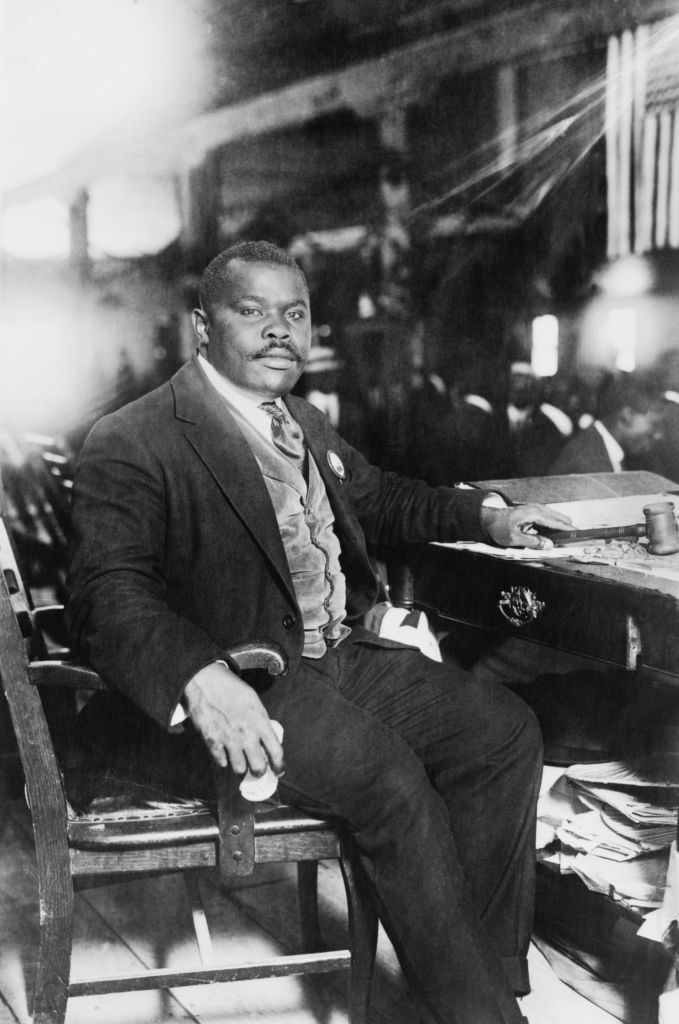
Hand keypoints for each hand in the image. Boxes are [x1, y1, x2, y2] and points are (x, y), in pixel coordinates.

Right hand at [183, 662, 283, 776]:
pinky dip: (223, 760)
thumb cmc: (231, 688)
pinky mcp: (212, 742)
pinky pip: (221, 762)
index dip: (279, 766)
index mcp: (260, 721)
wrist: (206, 681)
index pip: (276, 751)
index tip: (278, 770)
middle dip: (259, 771)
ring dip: (240, 767)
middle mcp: (246, 733)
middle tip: (257, 768)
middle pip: (258, 767)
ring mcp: (229, 739)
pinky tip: (224, 752)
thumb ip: (260, 722)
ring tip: (239, 759)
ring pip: (239, 769)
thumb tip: (265, 740)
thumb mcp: (253, 702)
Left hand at [481, 503, 572, 549]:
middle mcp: (537, 508)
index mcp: (534, 514)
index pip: (556, 522)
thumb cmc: (499, 527)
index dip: (569, 530)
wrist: (489, 518)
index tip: (580, 535)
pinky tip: (551, 537)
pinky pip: (548, 519)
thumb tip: (549, 545)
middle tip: (572, 542)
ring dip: (559, 529)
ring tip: (564, 542)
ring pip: (555, 519)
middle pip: (560, 519)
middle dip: (566, 530)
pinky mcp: (535, 512)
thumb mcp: (514, 539)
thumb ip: (532, 542)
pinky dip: (552, 528)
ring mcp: (536, 509)